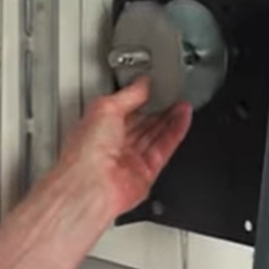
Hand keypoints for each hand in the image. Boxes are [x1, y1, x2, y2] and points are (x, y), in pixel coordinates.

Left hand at [51, 78, 192, 217]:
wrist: (91, 186)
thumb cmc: (85, 152)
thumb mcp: (106, 107)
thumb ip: (129, 94)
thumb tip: (142, 82)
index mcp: (98, 126)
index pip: (124, 107)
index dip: (141, 96)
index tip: (155, 86)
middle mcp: (113, 144)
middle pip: (142, 122)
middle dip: (159, 108)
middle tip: (174, 93)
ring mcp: (129, 159)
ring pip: (156, 135)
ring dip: (171, 118)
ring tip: (183, 103)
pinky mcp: (145, 173)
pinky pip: (164, 148)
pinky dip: (176, 132)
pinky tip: (183, 117)